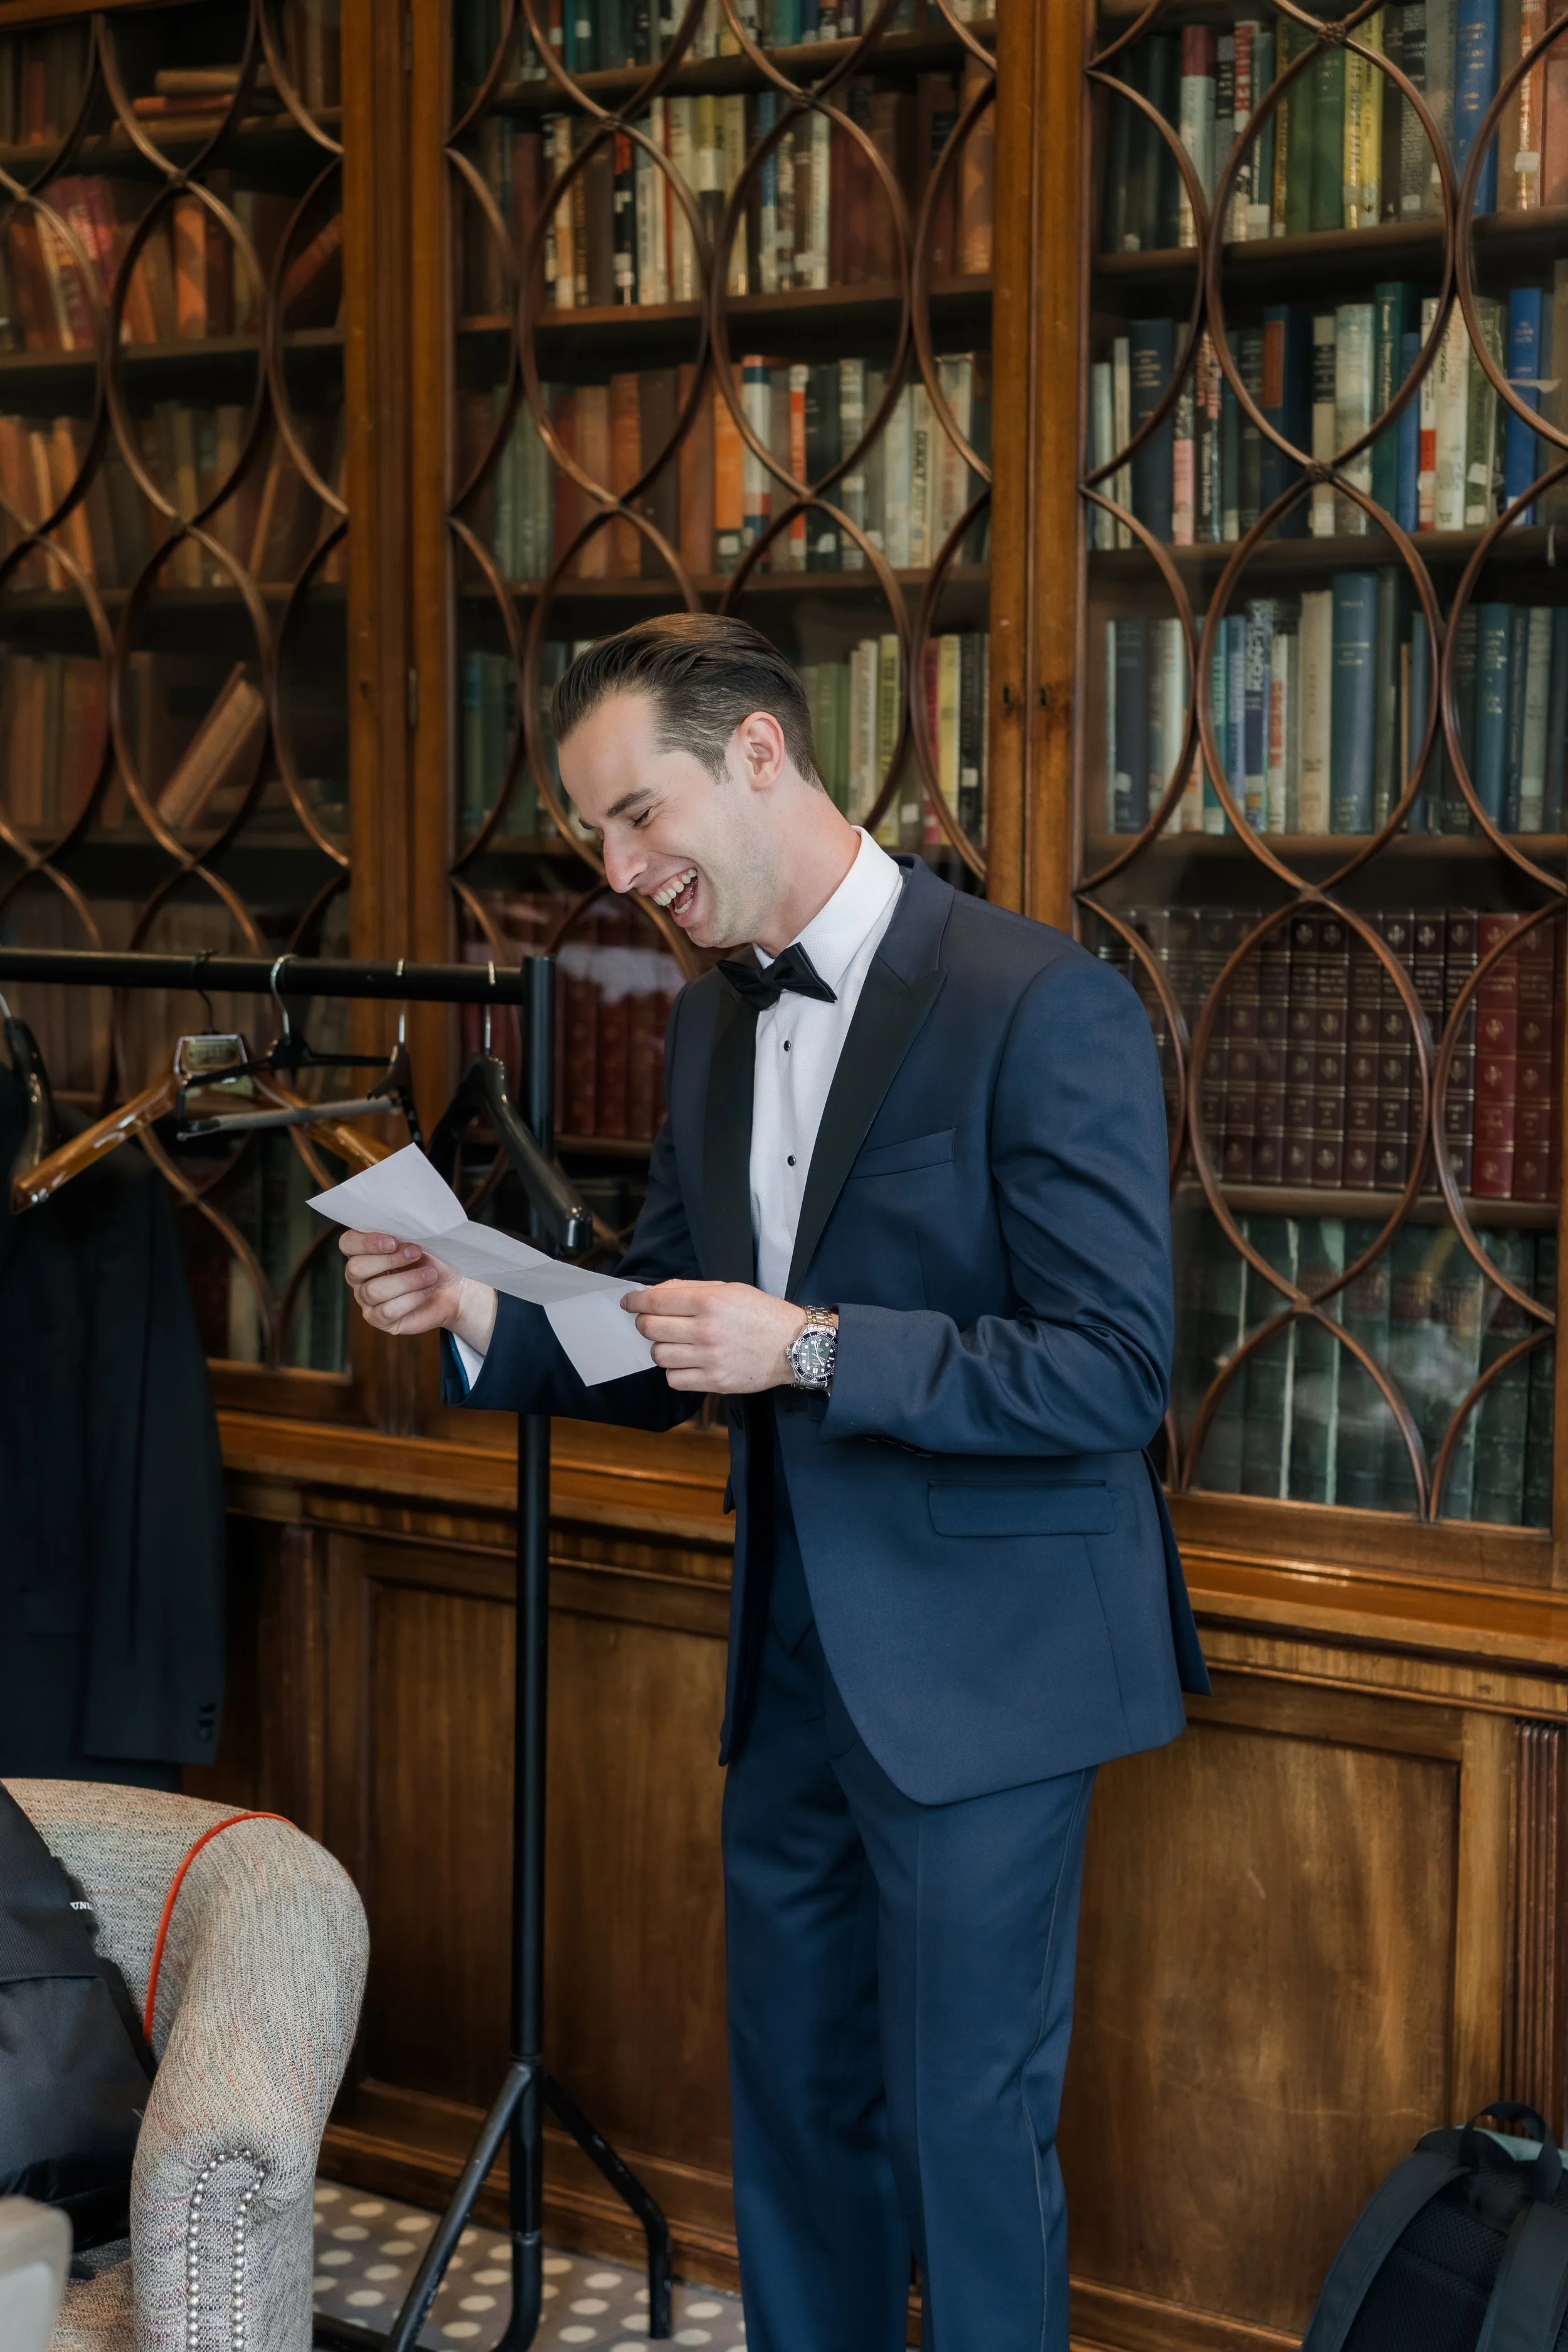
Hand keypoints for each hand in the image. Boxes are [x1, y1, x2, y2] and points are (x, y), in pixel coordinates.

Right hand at [340, 1230, 497, 1352]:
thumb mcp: (420, 1241)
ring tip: (430, 1275)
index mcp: (364, 1251)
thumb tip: (398, 1229)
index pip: (348, 1243)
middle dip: (389, 1260)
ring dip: (406, 1280)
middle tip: (416, 1253)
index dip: (366, 1242)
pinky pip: (388, 1310)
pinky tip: (427, 1291)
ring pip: (373, 1291)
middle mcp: (359, 1277)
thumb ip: (403, 1233)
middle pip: (355, 1268)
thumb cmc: (433, 1261)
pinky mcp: (380, 1319)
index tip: (393, 1241)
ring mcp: (366, 1300)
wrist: (453, 1288)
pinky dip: (412, 1299)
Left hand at [624, 1279, 804, 1393]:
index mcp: (710, 1301)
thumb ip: (690, 1288)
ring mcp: (709, 1358)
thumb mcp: (730, 1289)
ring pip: (658, 1355)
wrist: (795, 1345)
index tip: (629, 1302)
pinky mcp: (714, 1381)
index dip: (635, 1301)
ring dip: (661, 1347)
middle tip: (652, 1322)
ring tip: (676, 1343)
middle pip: (650, 1328)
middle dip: (645, 1323)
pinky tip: (687, 1362)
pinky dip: (674, 1371)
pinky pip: (673, 1379)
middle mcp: (706, 1330)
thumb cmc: (762, 1314)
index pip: (655, 1301)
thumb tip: (654, 1292)